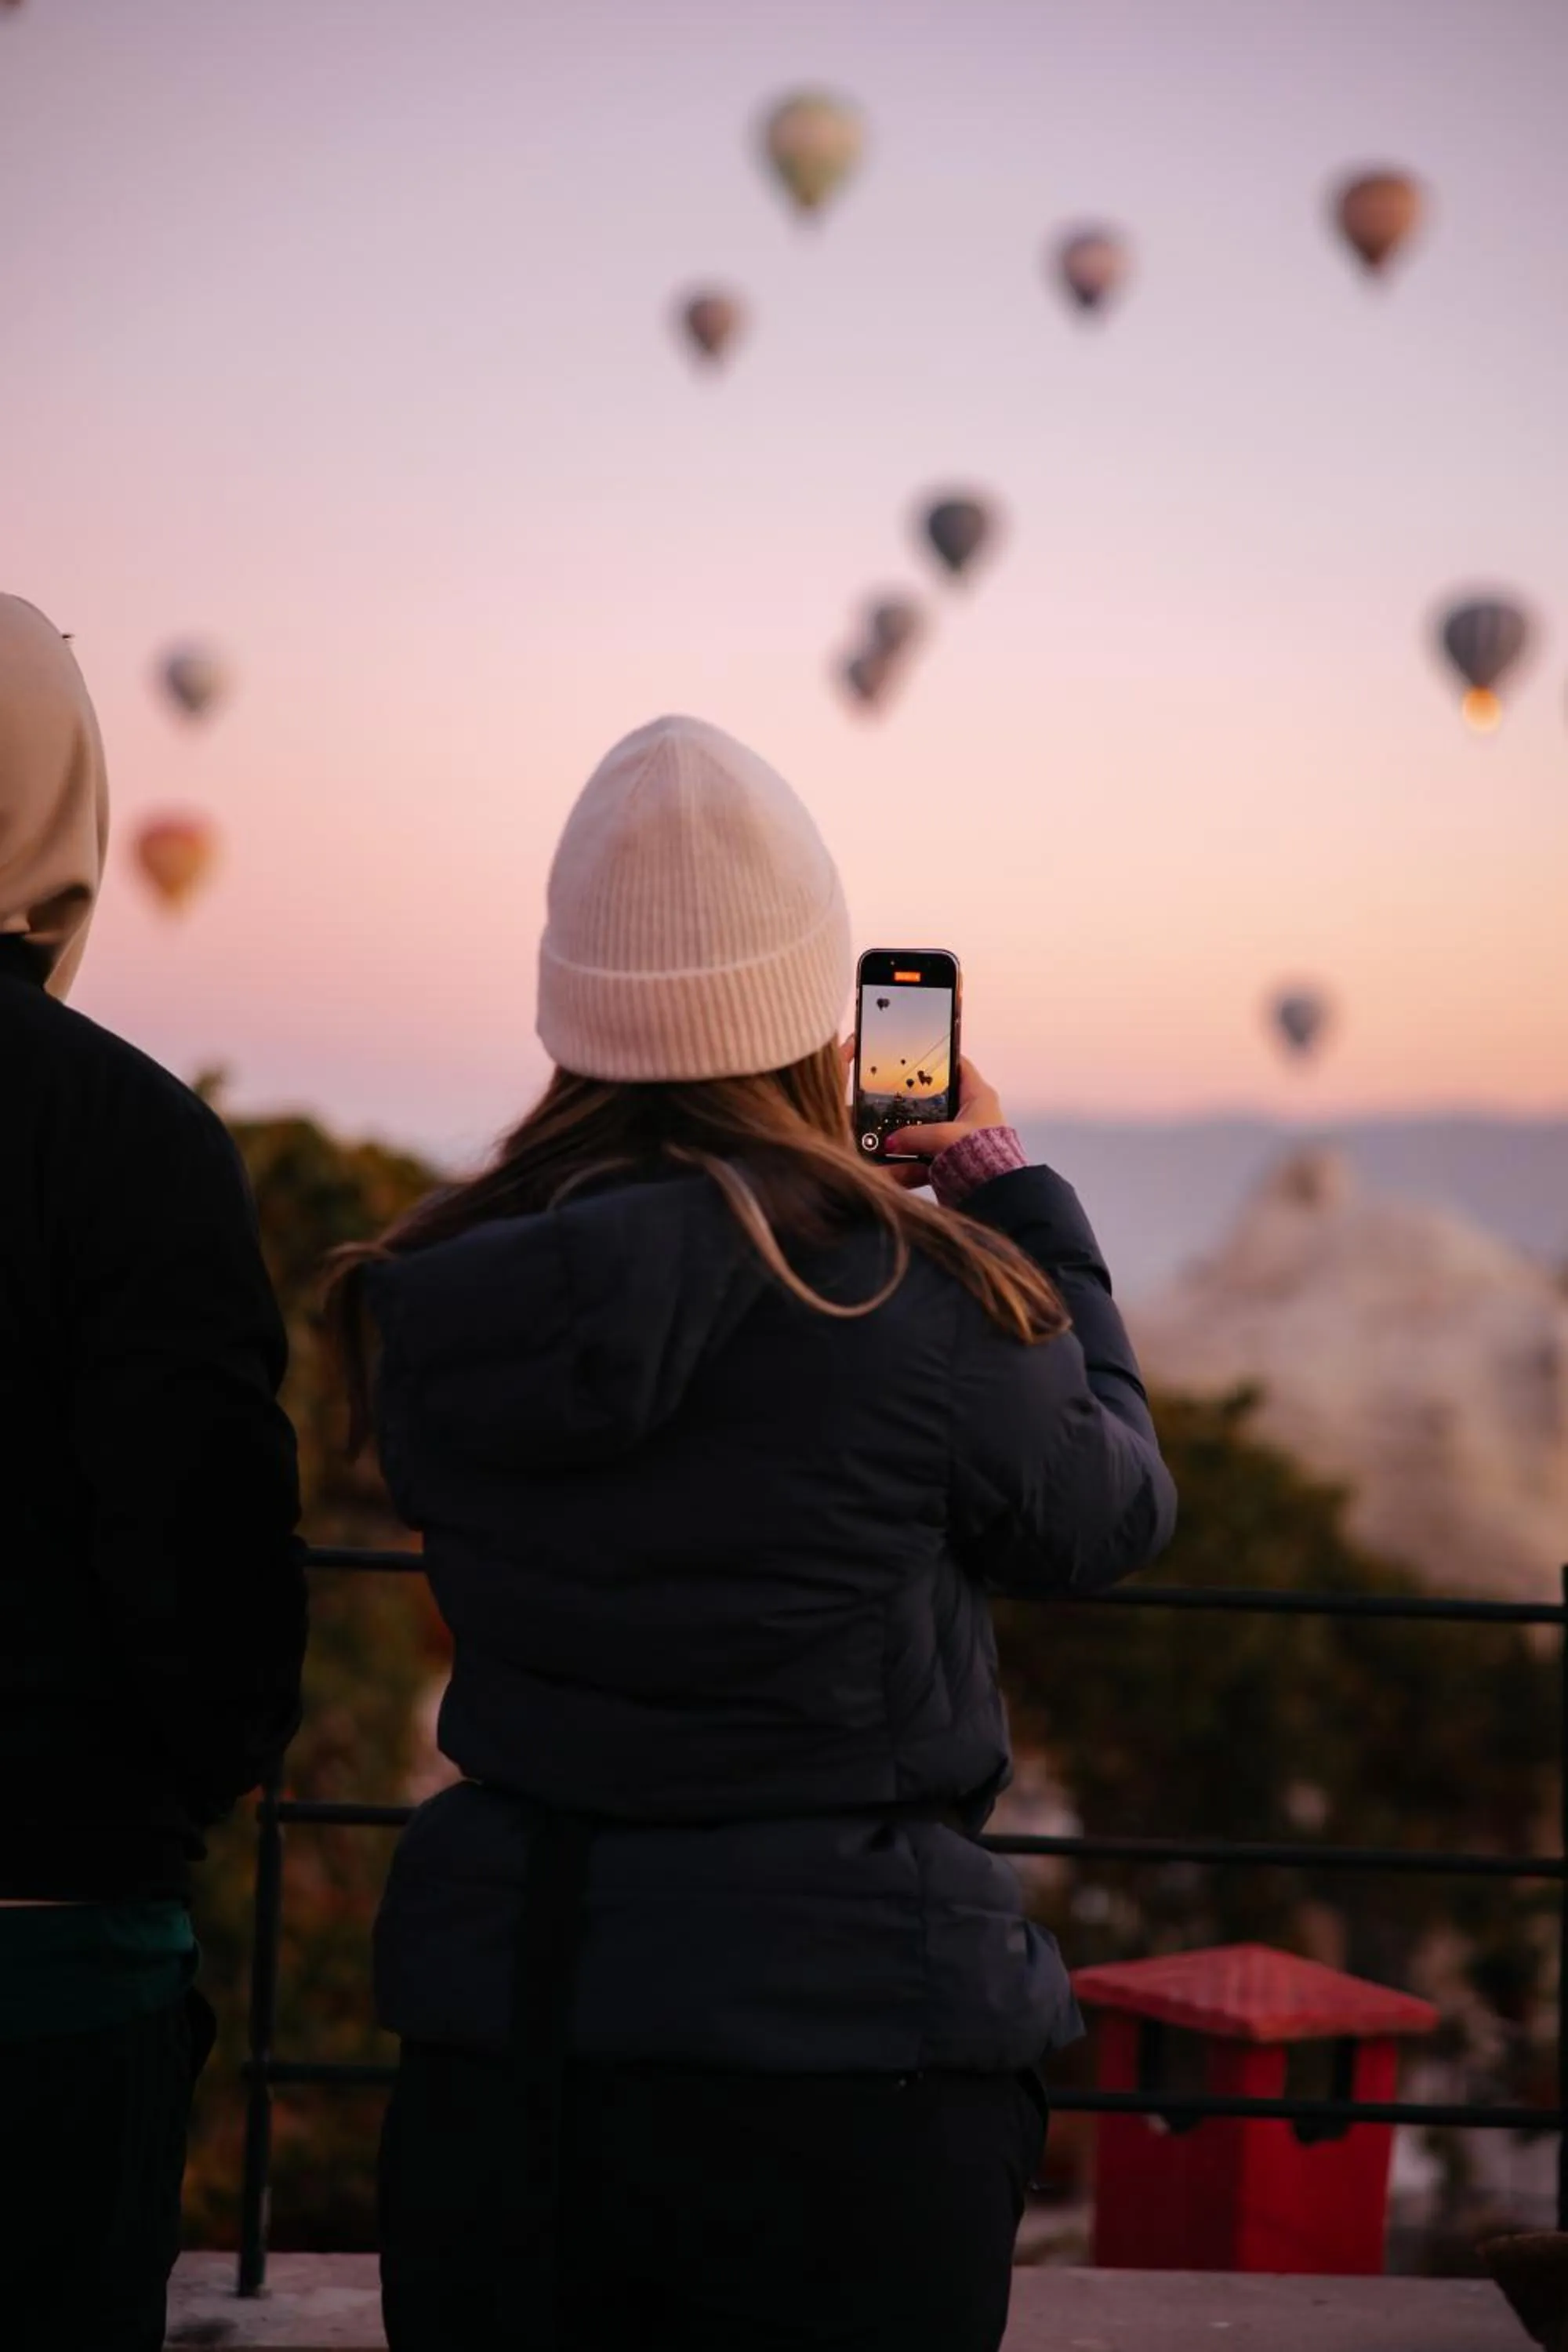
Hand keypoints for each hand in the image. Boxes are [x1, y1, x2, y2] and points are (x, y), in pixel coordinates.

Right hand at [881, 1057, 1007, 1182]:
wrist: (994, 1190)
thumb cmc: (980, 1155)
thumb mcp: (942, 1138)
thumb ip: (913, 1135)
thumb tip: (890, 1140)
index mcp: (980, 1095)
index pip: (960, 1065)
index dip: (940, 1056)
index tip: (918, 1053)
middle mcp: (976, 1110)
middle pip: (945, 1092)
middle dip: (922, 1092)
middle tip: (898, 1087)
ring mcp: (968, 1131)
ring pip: (938, 1117)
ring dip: (920, 1119)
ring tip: (896, 1114)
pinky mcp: (961, 1149)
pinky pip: (937, 1139)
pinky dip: (923, 1140)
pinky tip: (904, 1141)